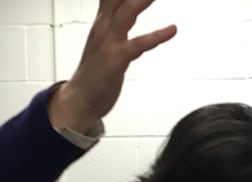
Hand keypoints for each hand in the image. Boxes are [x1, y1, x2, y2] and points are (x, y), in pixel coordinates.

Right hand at [51, 0, 177, 132]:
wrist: (79, 101)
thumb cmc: (96, 71)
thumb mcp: (106, 37)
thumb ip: (117, 16)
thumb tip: (130, 3)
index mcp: (103, 21)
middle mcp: (104, 27)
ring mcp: (108, 43)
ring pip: (126, 13)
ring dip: (142, 0)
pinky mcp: (115, 61)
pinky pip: (137, 45)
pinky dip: (156, 36)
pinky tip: (172, 29)